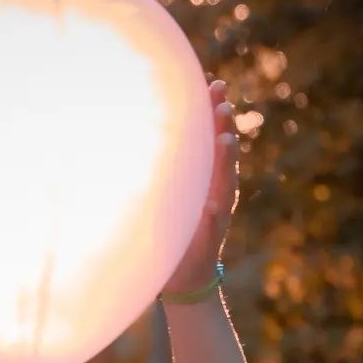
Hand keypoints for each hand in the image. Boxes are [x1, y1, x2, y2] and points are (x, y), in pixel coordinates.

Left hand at [161, 78, 239, 296]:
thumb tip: (137, 136)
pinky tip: (214, 207)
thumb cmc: (172, 233)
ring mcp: (216, 216)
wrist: (184, 279)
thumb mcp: (166, 196)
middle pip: (222, 155)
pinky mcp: (210, 241)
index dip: (212, 112)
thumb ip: (164, 171)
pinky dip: (214, 217)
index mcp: (204, 179)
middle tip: (222, 102)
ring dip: (226, 162)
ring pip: (224, 185)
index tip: (212, 83)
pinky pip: (212, 227)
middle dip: (223, 127)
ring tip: (226, 140)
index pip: (210, 139)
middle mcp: (215, 192)